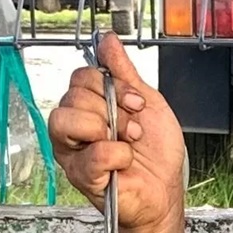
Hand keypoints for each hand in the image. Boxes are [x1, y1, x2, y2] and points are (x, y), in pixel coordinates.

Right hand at [49, 32, 185, 232]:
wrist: (166, 190)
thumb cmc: (155, 155)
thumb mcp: (146, 102)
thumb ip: (124, 72)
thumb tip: (107, 41)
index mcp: (87, 108)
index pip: (81, 77)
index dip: (111, 85)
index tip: (136, 101)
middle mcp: (75, 129)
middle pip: (73, 95)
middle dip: (113, 108)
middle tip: (132, 127)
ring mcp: (73, 153)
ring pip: (67, 119)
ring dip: (109, 128)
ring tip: (127, 143)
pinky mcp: (81, 176)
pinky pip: (92, 153)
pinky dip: (118, 156)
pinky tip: (124, 163)